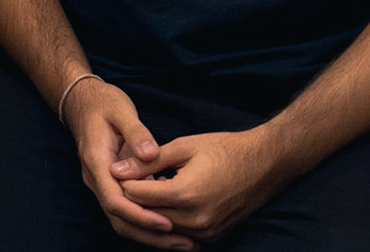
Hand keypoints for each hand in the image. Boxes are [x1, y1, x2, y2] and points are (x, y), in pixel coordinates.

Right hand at [62, 78, 190, 249]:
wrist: (82, 101)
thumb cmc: (103, 104)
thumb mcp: (120, 110)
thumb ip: (136, 132)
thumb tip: (151, 154)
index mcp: (97, 162)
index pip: (114, 200)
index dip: (140, 215)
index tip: (167, 223)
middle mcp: (97, 179)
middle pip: (119, 219)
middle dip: (150, 235)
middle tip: (184, 243)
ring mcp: (103, 183)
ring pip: (123, 219)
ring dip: (151, 234)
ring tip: (184, 242)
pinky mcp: (113, 184)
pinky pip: (128, 210)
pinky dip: (148, 222)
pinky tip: (174, 224)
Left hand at [118, 130, 287, 245]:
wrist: (266, 163)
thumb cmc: (224, 149)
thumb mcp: (182, 147)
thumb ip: (147, 161)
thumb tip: (116, 170)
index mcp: (185, 194)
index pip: (136, 196)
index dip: (125, 180)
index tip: (124, 166)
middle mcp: (196, 218)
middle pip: (146, 214)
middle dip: (134, 196)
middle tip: (133, 176)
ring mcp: (207, 230)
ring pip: (161, 226)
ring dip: (150, 208)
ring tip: (150, 184)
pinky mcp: (214, 235)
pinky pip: (180, 231)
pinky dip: (168, 217)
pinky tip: (168, 196)